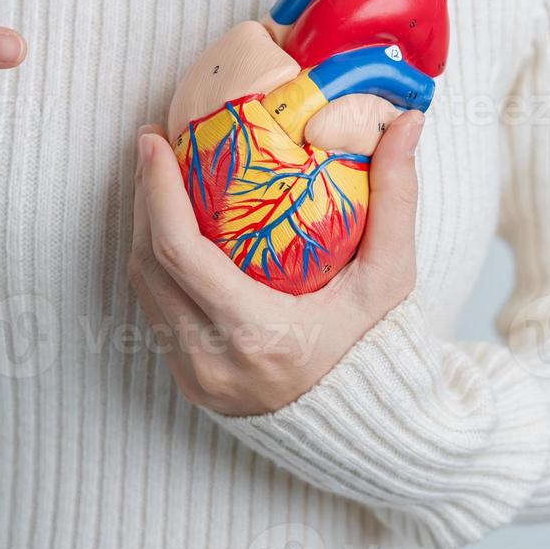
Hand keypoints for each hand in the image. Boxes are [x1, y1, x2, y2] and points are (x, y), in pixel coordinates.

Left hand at [127, 110, 424, 416]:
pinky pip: (154, 309)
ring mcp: (194, 375)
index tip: (155, 141)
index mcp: (259, 334)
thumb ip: (396, 199)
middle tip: (153, 143)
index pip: (180, 252)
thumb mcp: (392, 276)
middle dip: (143, 195)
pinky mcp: (186, 381)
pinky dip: (154, 263)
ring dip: (143, 226)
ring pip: (143, 286)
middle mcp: (214, 360)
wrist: (366, 426)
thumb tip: (406, 122)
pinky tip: (167, 225)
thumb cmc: (377, 344)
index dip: (157, 190)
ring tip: (157, 176)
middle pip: (148, 263)